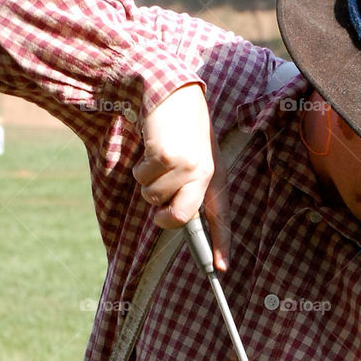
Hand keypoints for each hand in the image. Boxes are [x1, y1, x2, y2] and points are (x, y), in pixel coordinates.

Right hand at [132, 83, 231, 270]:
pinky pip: (142, 180)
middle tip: (157, 209)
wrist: (171, 91)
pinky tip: (150, 147)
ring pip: (154, 199)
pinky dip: (139, 168)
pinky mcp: (166, 157)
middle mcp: (204, 174)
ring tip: (157, 158)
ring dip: (147, 183)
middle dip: (162, 218)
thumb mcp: (193, 155)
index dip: (221, 245)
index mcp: (215, 175)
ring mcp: (186, 166)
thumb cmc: (180, 127)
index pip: (220, 217)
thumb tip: (171, 216)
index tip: (220, 270)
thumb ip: (189, 184)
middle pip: (179, 219)